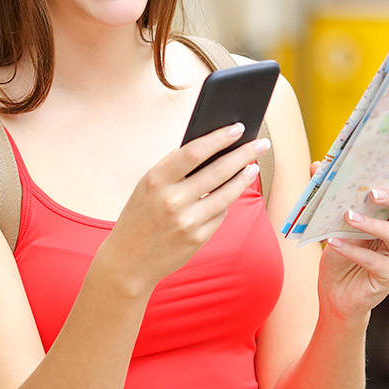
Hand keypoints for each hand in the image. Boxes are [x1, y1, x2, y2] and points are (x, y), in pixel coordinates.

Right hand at [105, 124, 270, 290]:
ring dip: (244, 177)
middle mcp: (172, 201)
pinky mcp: (198, 238)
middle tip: (260, 143)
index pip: (194, 152)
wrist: (128, 260)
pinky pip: (221, 213)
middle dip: (243, 154)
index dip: (219, 138)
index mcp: (155, 180)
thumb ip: (174, 169)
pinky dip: (228, 200)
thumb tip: (210, 149)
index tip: (237, 128)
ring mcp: (187, 221)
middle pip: (218, 171)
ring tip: (253, 166)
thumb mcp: (147, 187)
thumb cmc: (139, 217)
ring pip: (227, 194)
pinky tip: (233, 190)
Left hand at [317, 147, 388, 321]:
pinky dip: (353, 250)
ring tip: (347, 216)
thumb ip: (328, 196)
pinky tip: (334, 243)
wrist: (336, 295)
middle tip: (373, 191)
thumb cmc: (339, 253)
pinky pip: (374, 260)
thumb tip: (317, 165)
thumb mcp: (330, 222)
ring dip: (371, 223)